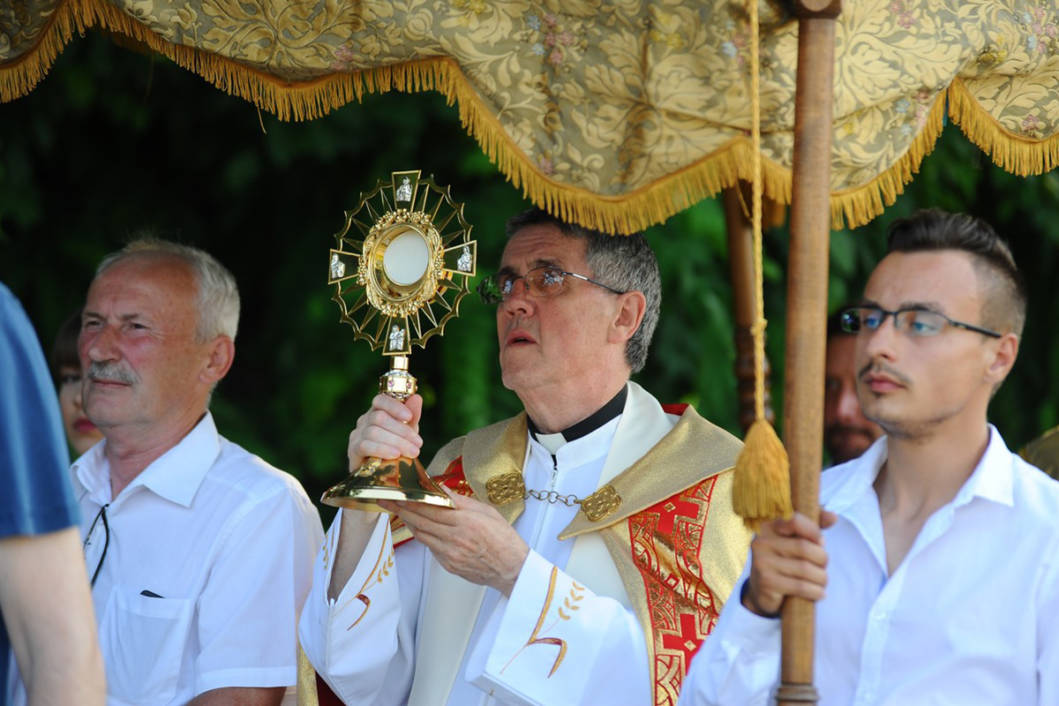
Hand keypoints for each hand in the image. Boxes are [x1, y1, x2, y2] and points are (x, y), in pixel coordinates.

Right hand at [347, 393, 423, 469]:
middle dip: (402, 431)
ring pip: (374, 432)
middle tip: (418, 443)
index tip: (409, 417)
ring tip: (412, 452)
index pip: (380, 400)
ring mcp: (357, 435)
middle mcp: (364, 421)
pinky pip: (365, 446)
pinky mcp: (353, 451)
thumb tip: (417, 397)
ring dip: (396, 442)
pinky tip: (395, 455)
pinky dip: (382, 449)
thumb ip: (412, 416)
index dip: (394, 406)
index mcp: (377, 412)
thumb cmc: (395, 448)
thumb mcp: (408, 432)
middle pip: (380, 417)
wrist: (383, 475)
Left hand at [379, 490, 529, 595]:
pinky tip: (419, 527)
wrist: (512, 568)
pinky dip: (423, 535)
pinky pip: (430, 547)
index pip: (430, 507)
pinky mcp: (448, 565)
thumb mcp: (487, 511)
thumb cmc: (503, 539)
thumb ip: (461, 500)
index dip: (410, 499)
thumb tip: (440, 488)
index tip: (397, 492)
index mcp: (466, 521)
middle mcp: (455, 538)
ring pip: (421, 534)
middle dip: (400, 509)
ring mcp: (450, 554)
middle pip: (420, 520)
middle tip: (386, 500)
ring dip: (408, 522)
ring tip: (398, 511)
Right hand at [742, 510, 837, 616]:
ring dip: (821, 578)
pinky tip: (820, 593)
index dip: (814, 531)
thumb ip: (813, 526)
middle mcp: (762, 542)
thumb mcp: (795, 541)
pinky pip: (801, 586)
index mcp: (768, 527)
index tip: (821, 543)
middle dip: (822, 559)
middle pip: (804, 547)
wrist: (762, 591)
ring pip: (805, 569)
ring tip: (822, 581)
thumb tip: (833, 517)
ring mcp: (762, 563)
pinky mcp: (767, 583)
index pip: (795, 521)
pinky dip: (816, 591)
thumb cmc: (784, 561)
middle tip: (823, 567)